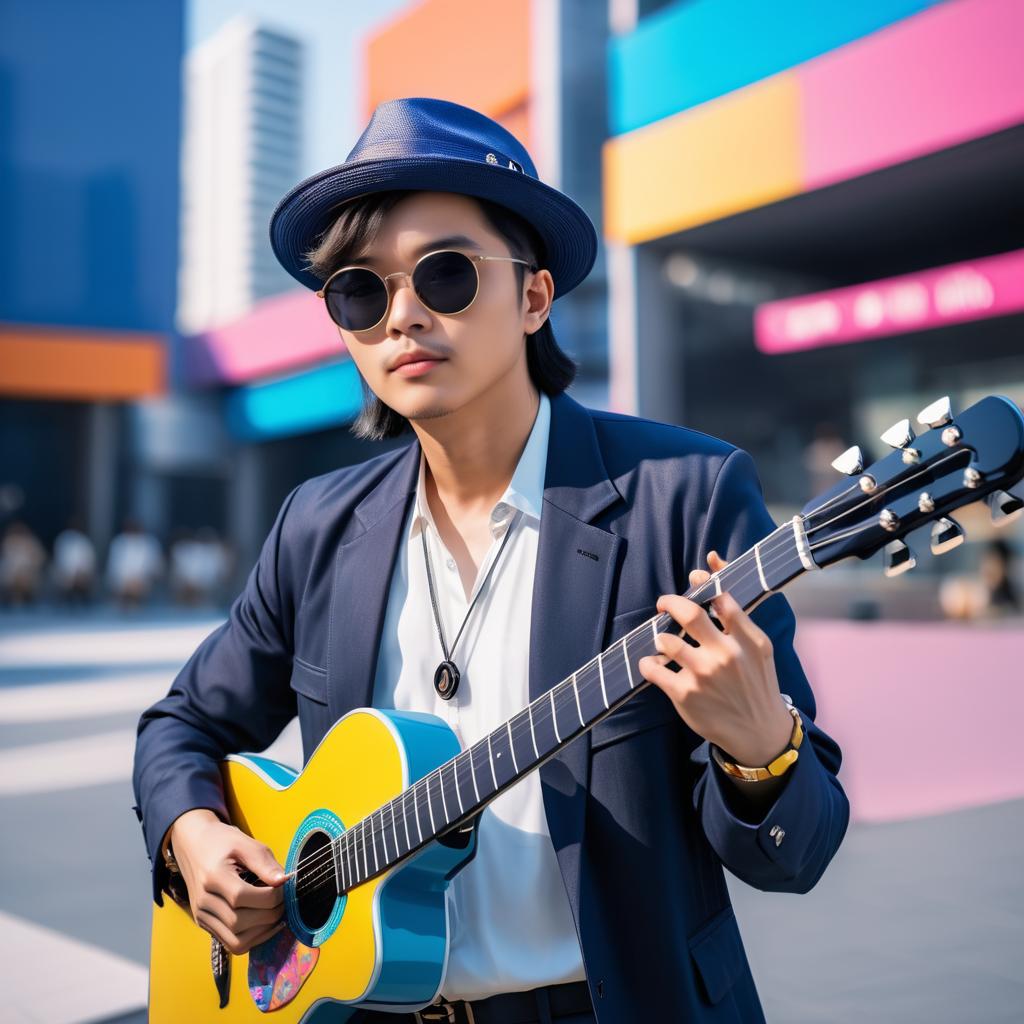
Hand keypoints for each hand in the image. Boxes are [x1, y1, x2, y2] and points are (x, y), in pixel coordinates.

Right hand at [166, 809, 288, 954]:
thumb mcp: (245, 842)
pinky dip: (253, 938)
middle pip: (239, 922)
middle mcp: (203, 901)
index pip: (242, 897)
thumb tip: (284, 881)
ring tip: (276, 912)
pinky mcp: (205, 924)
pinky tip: (266, 923)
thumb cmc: (220, 840)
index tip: (283, 885)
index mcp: (212, 877)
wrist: (192, 844)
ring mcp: (202, 916)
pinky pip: (231, 943)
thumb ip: (264, 862)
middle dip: (270, 914)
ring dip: (263, 931)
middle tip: (284, 900)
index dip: (269, 895)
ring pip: (236, 941)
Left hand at [637, 551, 792, 765]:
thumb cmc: (756, 682)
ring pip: (666, 640)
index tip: (693, 581)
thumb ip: (734, 606)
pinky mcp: (685, 695)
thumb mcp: (757, 645)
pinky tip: (655, 665)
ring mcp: (704, 676)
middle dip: (669, 602)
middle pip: (689, 613)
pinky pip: (652, 668)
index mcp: (748, 640)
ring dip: (660, 637)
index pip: (722, 599)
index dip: (703, 583)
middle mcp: (727, 655)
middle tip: (663, 605)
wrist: (760, 733)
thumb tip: (711, 558)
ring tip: (665, 642)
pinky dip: (648, 663)